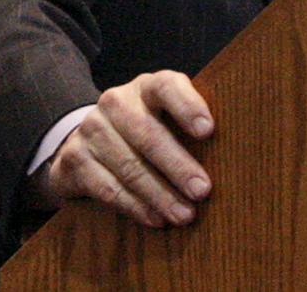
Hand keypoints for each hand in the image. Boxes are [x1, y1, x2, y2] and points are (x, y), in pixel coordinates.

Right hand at [36, 70, 214, 226]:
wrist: (87, 142)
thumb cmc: (144, 131)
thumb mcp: (165, 119)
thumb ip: (190, 129)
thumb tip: (232, 156)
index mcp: (146, 87)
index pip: (167, 86)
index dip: (187, 106)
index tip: (208, 130)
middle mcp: (116, 102)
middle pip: (147, 133)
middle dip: (177, 165)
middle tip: (202, 191)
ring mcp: (91, 129)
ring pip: (129, 165)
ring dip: (159, 194)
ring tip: (184, 215)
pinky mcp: (74, 159)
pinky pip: (108, 187)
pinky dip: (135, 206)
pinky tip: (155, 218)